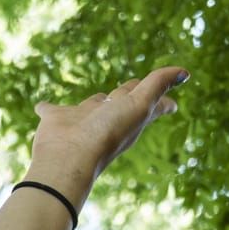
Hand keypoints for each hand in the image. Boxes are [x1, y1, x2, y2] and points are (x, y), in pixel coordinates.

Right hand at [25, 66, 188, 203]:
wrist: (69, 157)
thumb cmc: (107, 133)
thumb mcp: (139, 106)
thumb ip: (158, 85)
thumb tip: (186, 72)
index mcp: (130, 117)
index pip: (150, 103)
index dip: (162, 99)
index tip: (172, 102)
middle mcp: (107, 119)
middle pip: (121, 100)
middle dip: (128, 92)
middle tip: (135, 85)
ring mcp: (81, 120)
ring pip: (91, 106)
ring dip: (94, 101)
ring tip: (98, 98)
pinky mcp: (56, 120)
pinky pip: (50, 110)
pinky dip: (46, 107)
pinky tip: (42, 106)